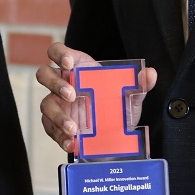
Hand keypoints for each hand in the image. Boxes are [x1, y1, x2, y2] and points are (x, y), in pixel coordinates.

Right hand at [36, 42, 156, 153]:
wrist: (113, 138)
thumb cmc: (117, 109)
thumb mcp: (130, 98)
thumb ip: (139, 85)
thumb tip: (150, 73)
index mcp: (78, 68)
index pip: (57, 52)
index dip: (59, 53)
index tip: (68, 63)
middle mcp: (62, 83)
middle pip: (44, 74)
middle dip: (55, 83)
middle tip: (72, 95)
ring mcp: (56, 104)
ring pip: (45, 104)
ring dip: (57, 115)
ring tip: (74, 128)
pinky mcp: (53, 125)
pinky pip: (49, 128)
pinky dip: (59, 136)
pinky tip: (72, 142)